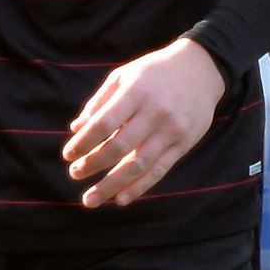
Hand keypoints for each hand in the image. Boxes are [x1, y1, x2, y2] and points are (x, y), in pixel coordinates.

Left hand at [64, 38, 226, 208]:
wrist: (202, 69)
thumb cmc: (155, 72)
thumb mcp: (125, 75)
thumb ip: (100, 101)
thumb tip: (76, 129)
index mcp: (136, 91)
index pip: (104, 123)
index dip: (83, 142)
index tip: (68, 155)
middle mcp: (155, 112)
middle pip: (119, 147)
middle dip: (93, 164)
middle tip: (74, 174)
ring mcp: (172, 130)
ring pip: (138, 165)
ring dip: (111, 186)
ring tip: (90, 200)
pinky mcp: (184, 144)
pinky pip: (159, 171)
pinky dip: (138, 188)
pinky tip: (120, 200)